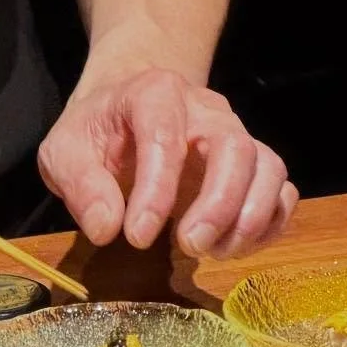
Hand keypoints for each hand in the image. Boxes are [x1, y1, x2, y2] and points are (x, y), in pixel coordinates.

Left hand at [38, 67, 295, 258]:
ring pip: (267, 167)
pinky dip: (270, 223)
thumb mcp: (65, 151)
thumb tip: (106, 228)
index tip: (137, 236)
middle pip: (234, 148)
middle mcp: (206, 109)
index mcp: (154, 94)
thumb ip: (81, 185)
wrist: (126, 109)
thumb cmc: (96, 131)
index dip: (156, 189)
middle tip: (190, 246)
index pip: (165, 135)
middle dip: (218, 205)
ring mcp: (235, 134)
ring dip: (250, 217)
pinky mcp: (252, 164)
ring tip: (215, 252)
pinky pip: (281, 189)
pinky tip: (237, 246)